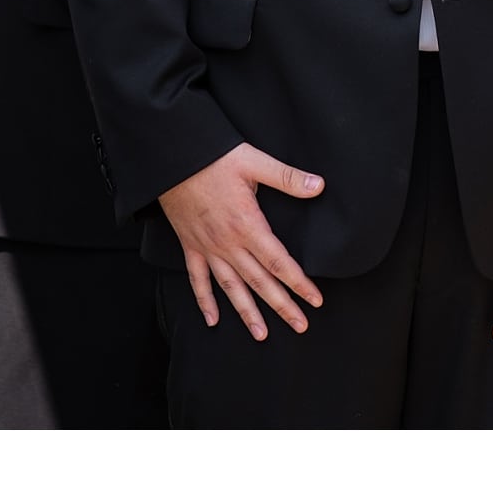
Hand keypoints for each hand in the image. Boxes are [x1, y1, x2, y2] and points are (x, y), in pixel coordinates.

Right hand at [157, 142, 324, 341]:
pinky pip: (197, 279)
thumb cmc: (212, 157)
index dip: (299, 283)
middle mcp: (228, 243)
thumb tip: (319, 186)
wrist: (172, 157)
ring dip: (247, 312)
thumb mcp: (253, 161)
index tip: (315, 301)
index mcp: (247, 225)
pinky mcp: (191, 245)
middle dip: (282, 306)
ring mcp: (208, 247)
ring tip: (262, 334)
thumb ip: (287, 177)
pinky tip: (212, 320)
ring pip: (231, 287)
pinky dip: (204, 301)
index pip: (279, 262)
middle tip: (300, 326)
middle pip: (260, 282)